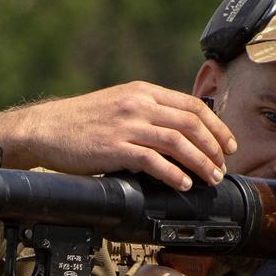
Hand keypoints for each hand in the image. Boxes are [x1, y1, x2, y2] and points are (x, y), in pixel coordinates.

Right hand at [0, 83, 237, 190]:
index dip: (216, 126)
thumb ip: (148, 111)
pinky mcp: (115, 148)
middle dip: (214, 148)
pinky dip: (173, 174)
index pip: (192, 105)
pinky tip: (183, 184)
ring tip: (210, 179)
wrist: (46, 128)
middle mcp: (138, 104)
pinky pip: (153, 161)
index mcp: (143, 91)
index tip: (228, 145)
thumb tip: (180, 131)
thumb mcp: (120, 104)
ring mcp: (127, 125)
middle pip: (191, 124)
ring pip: (178, 142)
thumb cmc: (82, 121)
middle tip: (223, 167)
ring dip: (200, 163)